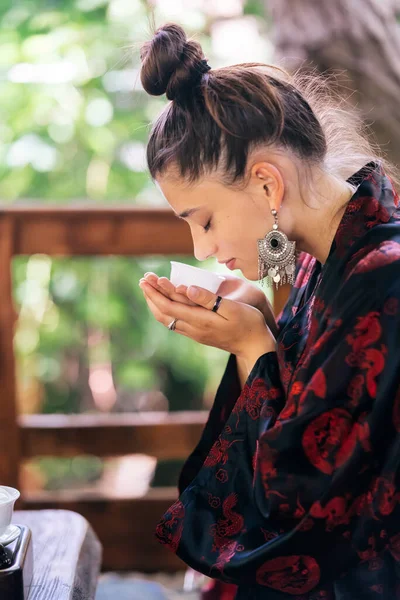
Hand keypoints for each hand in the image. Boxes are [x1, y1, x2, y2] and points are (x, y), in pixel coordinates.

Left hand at [141, 272, 276, 337]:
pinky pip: (174, 322)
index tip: (146, 279)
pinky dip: (164, 310)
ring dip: (155, 304)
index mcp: (200, 320)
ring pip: (167, 319)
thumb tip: (187, 288)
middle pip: (163, 313)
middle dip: (151, 296)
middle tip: (142, 280)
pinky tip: (163, 303)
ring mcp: (194, 333)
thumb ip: (209, 299)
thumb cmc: (248, 324)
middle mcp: (193, 329)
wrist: (254, 346)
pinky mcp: (198, 334)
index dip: (156, 292)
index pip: (170, 306)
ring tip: (148, 289)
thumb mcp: (232, 308)